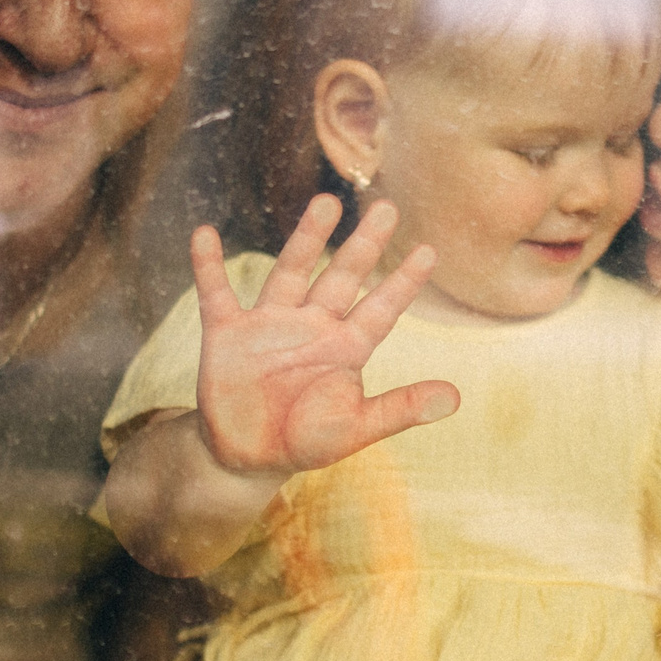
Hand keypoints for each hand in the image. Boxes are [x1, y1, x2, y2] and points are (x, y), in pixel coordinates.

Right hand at [191, 195, 459, 476]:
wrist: (245, 457)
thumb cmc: (304, 441)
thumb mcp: (354, 428)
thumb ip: (400, 409)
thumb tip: (455, 398)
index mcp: (346, 348)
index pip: (382, 309)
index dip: (404, 282)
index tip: (430, 251)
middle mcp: (312, 326)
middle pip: (341, 277)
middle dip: (363, 245)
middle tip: (387, 208)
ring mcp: (269, 325)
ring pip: (291, 272)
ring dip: (306, 239)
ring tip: (326, 202)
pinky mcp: (227, 334)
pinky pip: (216, 293)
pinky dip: (208, 266)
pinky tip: (205, 234)